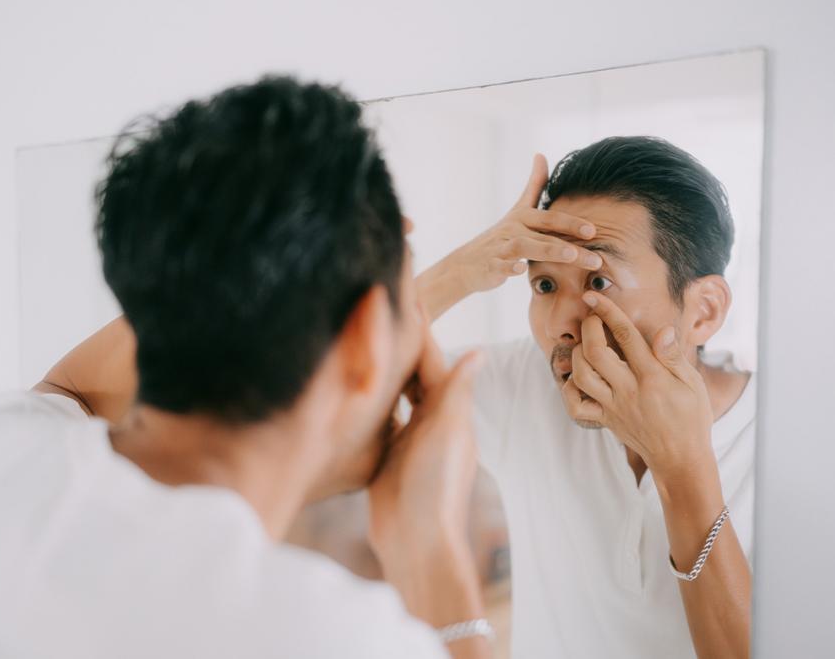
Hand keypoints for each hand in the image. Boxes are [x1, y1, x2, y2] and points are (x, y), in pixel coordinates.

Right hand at [367, 322, 484, 629]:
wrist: (416, 542)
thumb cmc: (436, 488)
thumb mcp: (449, 434)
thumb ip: (457, 393)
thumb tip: (478, 351)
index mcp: (446, 410)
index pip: (430, 358)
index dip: (419, 327)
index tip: (409, 293)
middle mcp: (428, 420)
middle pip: (412, 372)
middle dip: (401, 341)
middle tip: (382, 306)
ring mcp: (406, 439)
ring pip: (394, 393)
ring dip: (385, 368)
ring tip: (368, 336)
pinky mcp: (385, 457)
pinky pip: (378, 420)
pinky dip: (371, 400)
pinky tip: (356, 385)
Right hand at [417, 154, 602, 319]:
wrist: (467, 263)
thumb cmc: (500, 237)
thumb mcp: (517, 209)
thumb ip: (534, 185)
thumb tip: (541, 155)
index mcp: (523, 218)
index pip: (550, 218)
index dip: (571, 222)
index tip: (593, 230)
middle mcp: (513, 229)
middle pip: (544, 234)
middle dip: (569, 240)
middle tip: (592, 251)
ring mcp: (501, 247)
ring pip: (526, 248)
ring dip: (549, 250)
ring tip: (570, 255)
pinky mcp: (490, 265)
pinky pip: (500, 266)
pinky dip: (510, 267)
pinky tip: (521, 269)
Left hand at [563, 291, 714, 480]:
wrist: (680, 457)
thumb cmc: (691, 415)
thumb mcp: (692, 383)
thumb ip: (672, 356)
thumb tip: (661, 329)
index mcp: (652, 376)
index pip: (625, 335)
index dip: (607, 311)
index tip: (593, 296)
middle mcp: (628, 390)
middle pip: (595, 352)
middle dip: (588, 328)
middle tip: (592, 318)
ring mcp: (613, 406)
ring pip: (581, 375)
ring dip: (577, 354)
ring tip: (587, 344)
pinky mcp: (604, 419)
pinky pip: (576, 406)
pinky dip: (569, 389)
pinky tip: (577, 377)